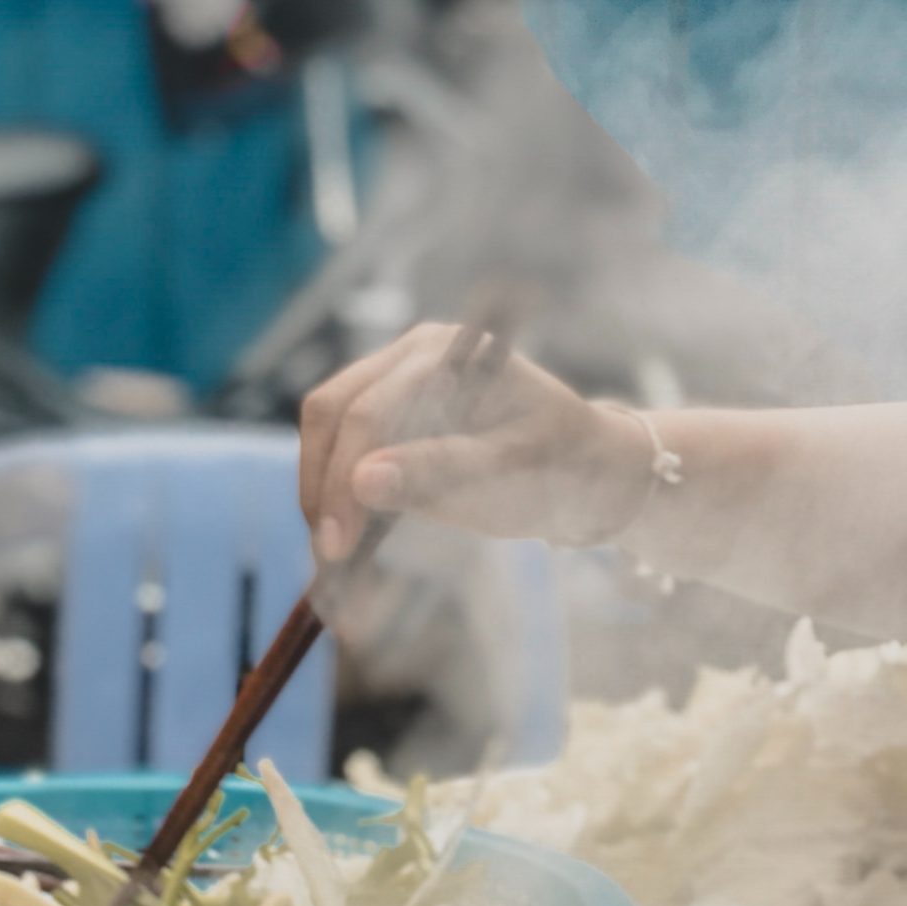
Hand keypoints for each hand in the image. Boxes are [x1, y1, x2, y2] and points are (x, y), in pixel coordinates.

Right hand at [298, 324, 655, 560]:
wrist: (586, 471)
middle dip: (321, 484)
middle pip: (331, 410)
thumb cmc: (559, 466)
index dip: (341, 480)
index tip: (335, 546)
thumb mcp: (508, 473)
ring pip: (326, 427)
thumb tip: (362, 481)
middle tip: (328, 551)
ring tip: (333, 549)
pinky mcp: (390, 414)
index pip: (368, 411)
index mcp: (445, 354)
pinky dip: (335, 489)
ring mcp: (396, 380)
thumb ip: (437, 471)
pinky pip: (341, 445)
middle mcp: (412, 356)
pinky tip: (344, 532)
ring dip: (320, 488)